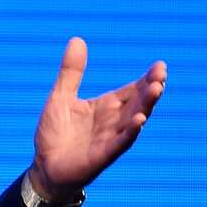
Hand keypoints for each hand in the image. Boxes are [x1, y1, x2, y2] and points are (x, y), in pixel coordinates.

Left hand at [29, 37, 166, 201]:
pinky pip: (120, 143)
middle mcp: (114, 121)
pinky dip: (130, 132)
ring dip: (146, 106)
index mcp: (107, 106)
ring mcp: (110, 138)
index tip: (160, 66)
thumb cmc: (55, 134)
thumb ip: (71, 72)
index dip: (146, 79)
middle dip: (151, 88)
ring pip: (134, 120)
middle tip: (161, 74)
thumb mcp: (60, 97)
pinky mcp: (103, 155)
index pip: (132, 90)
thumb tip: (77, 39)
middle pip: (138, 102)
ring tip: (156, 90)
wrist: (45, 167)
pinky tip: (139, 120)